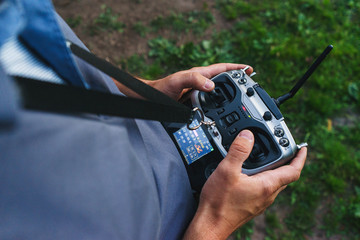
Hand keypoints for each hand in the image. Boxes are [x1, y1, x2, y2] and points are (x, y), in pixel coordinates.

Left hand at [113, 63, 252, 99]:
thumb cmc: (161, 88)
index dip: (237, 68)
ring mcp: (198, 93)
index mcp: (200, 74)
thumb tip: (212, 85)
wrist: (150, 100)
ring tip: (241, 99)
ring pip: (218, 93)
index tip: (250, 70)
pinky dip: (219, 106)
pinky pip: (211, 103)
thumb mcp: (178, 81)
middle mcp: (201, 83)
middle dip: (238, 81)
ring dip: (230, 95)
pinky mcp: (195, 103)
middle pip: (223, 80)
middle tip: (250, 85)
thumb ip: (194, 79)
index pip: (223, 68)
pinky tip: (223, 112)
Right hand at [183, 130, 306, 239]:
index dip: (300, 157)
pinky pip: (264, 189)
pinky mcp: (252, 205)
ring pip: (274, 183)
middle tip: (284, 149)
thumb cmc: (219, 203)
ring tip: (265, 158)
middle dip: (287, 162)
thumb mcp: (227, 171)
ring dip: (274, 170)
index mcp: (267, 186)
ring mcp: (260, 202)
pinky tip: (249, 174)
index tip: (302, 148)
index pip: (293, 171)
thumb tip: (247, 135)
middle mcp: (267, 196)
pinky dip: (263, 178)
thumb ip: (238, 151)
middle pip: (285, 177)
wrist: (210, 224)